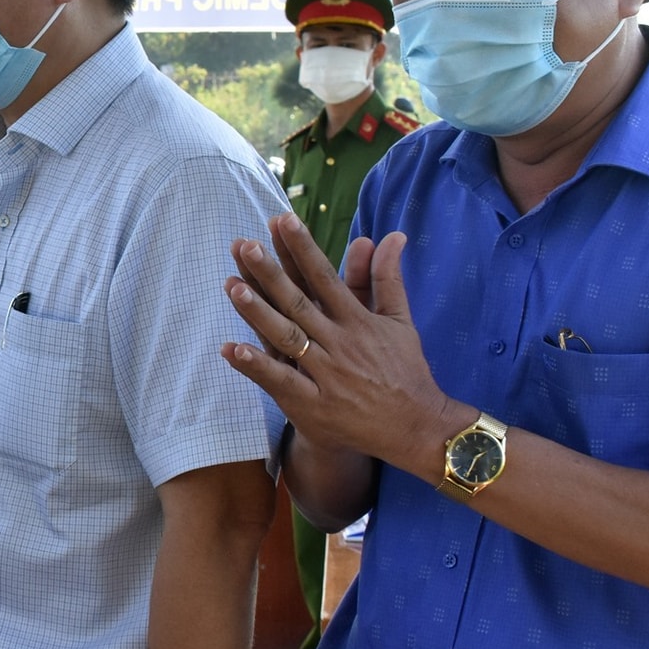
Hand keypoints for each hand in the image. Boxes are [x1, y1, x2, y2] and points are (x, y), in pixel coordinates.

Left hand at [219, 213, 463, 475]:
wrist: (417, 428)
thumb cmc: (405, 370)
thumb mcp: (399, 320)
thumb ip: (387, 277)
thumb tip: (390, 235)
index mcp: (357, 320)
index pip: (324, 277)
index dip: (302, 249)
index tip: (281, 220)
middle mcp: (339, 343)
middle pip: (299, 303)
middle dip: (271, 273)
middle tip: (244, 244)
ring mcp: (325, 373)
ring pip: (286, 337)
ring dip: (258, 312)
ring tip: (231, 286)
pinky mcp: (313, 404)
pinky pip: (281, 382)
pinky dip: (256, 366)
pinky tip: (231, 349)